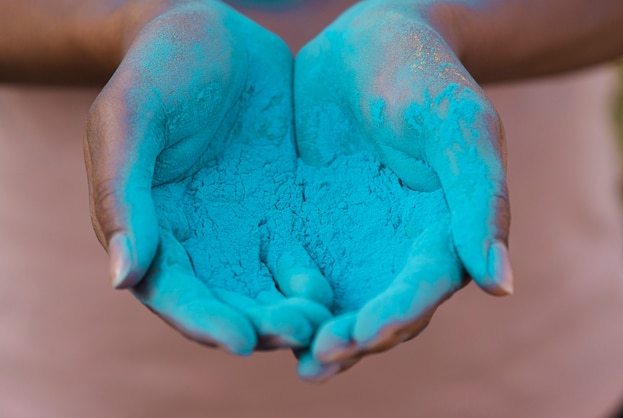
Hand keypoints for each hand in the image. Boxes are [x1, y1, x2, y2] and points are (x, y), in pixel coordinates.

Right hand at [84, 1, 331, 352]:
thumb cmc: (161, 67)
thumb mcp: (131, 118)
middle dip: (258, 324)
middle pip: (224, 301)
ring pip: (263, 289)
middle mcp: (197, 239)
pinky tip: (329, 284)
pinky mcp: (279, 211)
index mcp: (152, 226)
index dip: (203, 321)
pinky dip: (309, 277)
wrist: (214, 32)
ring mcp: (241, 228)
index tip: (240, 340)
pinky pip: (295, 255)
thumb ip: (121, 193)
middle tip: (298, 331)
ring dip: (288, 311)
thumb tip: (122, 278)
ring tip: (320, 316)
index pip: (174, 291)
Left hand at [293, 0, 511, 379]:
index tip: (357, 336)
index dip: (393, 316)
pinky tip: (251, 301)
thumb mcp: (458, 127)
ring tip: (276, 346)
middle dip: (349, 338)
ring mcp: (353, 236)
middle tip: (313, 360)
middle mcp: (397, 246)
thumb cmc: (425, 76)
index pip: (422, 289)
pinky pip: (295, 262)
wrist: (370, 42)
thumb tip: (503, 285)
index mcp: (442, 232)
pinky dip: (279, 287)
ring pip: (336, 297)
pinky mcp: (313, 221)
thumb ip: (480, 200)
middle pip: (378, 307)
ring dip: (311, 327)